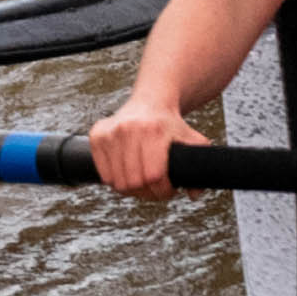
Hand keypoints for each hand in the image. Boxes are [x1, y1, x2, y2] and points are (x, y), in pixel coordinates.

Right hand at [85, 100, 199, 195]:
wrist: (151, 101)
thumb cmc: (171, 125)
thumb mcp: (192, 141)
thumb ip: (200, 166)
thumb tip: (195, 194)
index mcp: (153, 130)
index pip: (154, 176)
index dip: (163, 190)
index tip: (169, 189)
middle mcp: (128, 128)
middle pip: (134, 182)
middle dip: (148, 193)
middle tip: (156, 188)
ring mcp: (110, 132)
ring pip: (118, 183)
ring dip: (132, 190)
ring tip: (143, 182)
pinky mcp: (97, 136)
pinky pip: (104, 176)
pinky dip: (116, 181)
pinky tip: (129, 172)